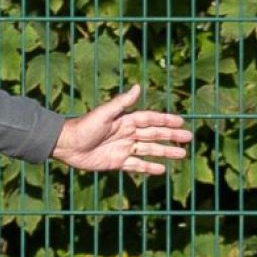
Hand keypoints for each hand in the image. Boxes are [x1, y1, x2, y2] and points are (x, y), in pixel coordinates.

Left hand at [52, 87, 194, 177]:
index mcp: (126, 120)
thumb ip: (122, 103)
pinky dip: (148, 167)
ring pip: (149, 150)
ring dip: (165, 152)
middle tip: (188, 138)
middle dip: (171, 136)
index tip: (182, 122)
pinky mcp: (117, 162)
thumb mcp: (104, 113)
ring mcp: (123, 148)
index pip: (151, 120)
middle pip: (154, 135)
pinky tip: (161, 169)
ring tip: (182, 155)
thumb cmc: (84, 126)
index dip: (166, 121)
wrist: (67, 145)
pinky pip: (137, 165)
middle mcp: (127, 134)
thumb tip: (138, 87)